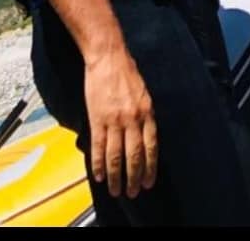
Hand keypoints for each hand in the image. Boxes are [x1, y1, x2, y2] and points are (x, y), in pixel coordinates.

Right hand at [85, 49, 157, 198]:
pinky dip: (98, 164)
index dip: (150, 167)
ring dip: (116, 176)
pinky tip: (99, 175)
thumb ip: (145, 115)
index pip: (151, 147)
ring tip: (116, 190)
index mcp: (147, 113)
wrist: (108, 56)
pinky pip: (98, 146)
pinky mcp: (98, 118)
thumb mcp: (144, 94)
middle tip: (132, 192)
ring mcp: (114, 120)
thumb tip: (145, 137)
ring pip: (116, 156)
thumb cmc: (126, 72)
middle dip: (134, 177)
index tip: (148, 182)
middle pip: (135, 156)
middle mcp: (133, 119)